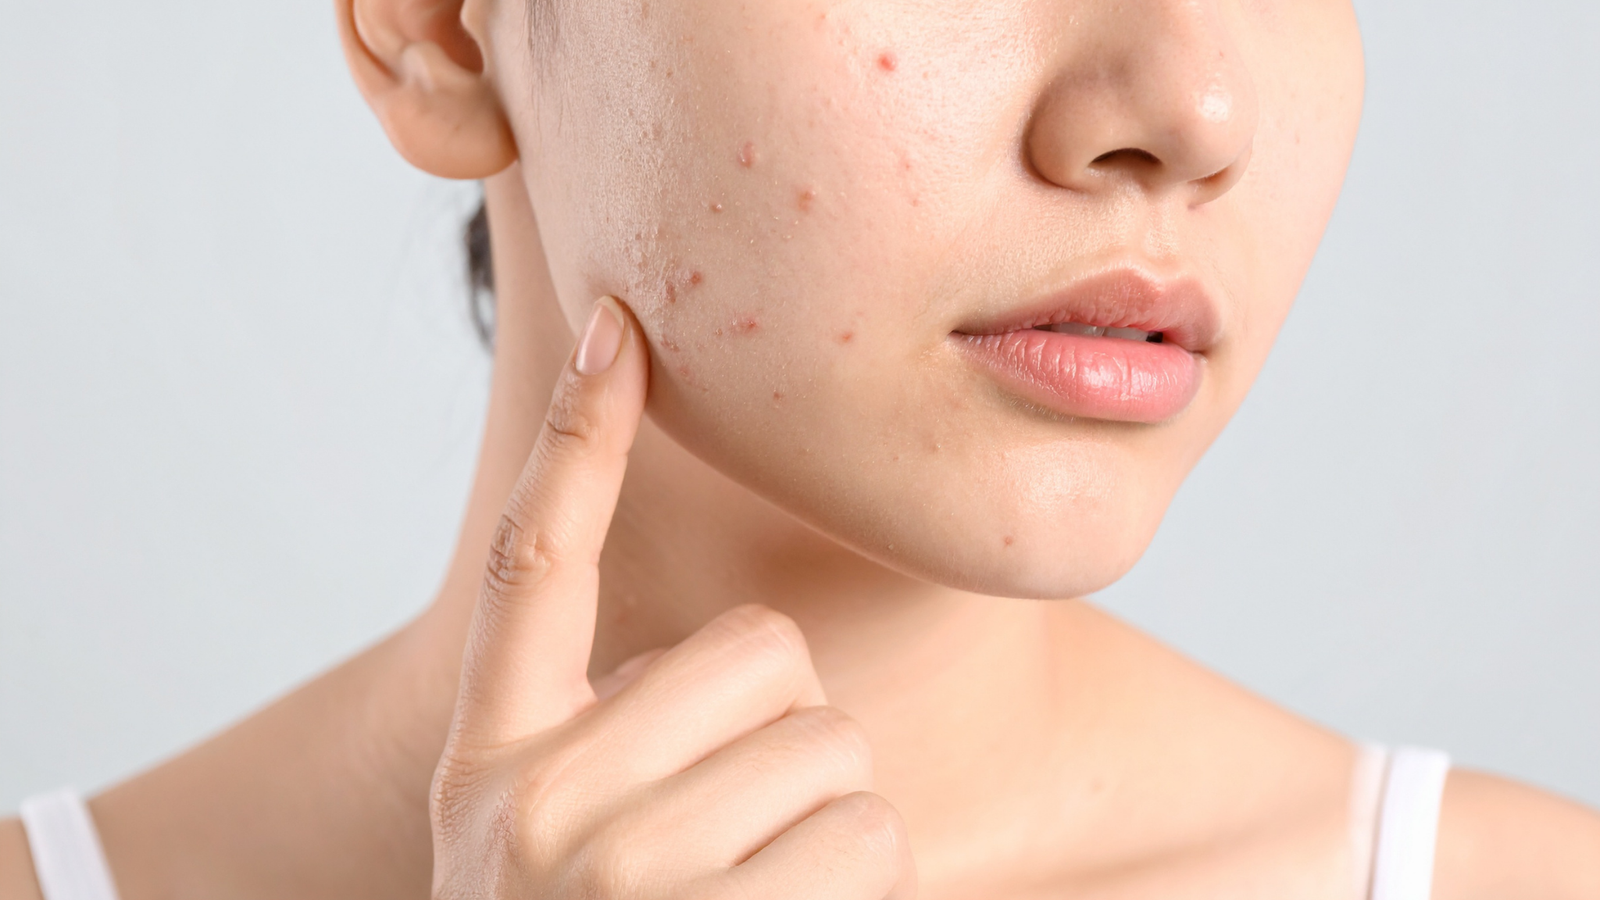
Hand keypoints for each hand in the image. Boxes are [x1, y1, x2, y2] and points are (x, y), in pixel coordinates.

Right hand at [429, 296, 916, 899]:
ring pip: (832, 750)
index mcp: (493, 762)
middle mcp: (534, 806)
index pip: (534, 561)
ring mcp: (616, 876)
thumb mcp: (553, 850)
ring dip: (826, 824)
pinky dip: (860, 891)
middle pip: (761, 655)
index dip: (580, 439)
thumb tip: (753, 669)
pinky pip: (867, 840)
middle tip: (727, 839)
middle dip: (782, 736)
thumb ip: (612, 748)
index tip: (622, 326)